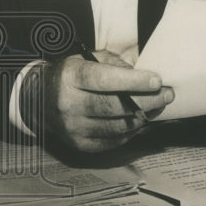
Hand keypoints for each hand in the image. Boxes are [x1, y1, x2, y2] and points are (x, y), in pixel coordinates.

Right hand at [22, 52, 173, 152]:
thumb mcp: (86, 60)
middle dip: (148, 101)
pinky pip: (115, 141)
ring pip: (120, 127)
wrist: (38, 99)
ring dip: (144, 117)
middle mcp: (69, 104)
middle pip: (117, 107)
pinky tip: (137, 119)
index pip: (104, 80)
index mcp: (70, 77)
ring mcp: (74, 128)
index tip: (157, 80)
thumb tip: (144, 77)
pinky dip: (131, 130)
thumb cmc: (69, 75)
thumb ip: (114, 65)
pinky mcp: (80, 145)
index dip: (134, 81)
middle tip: (167, 95)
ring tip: (155, 106)